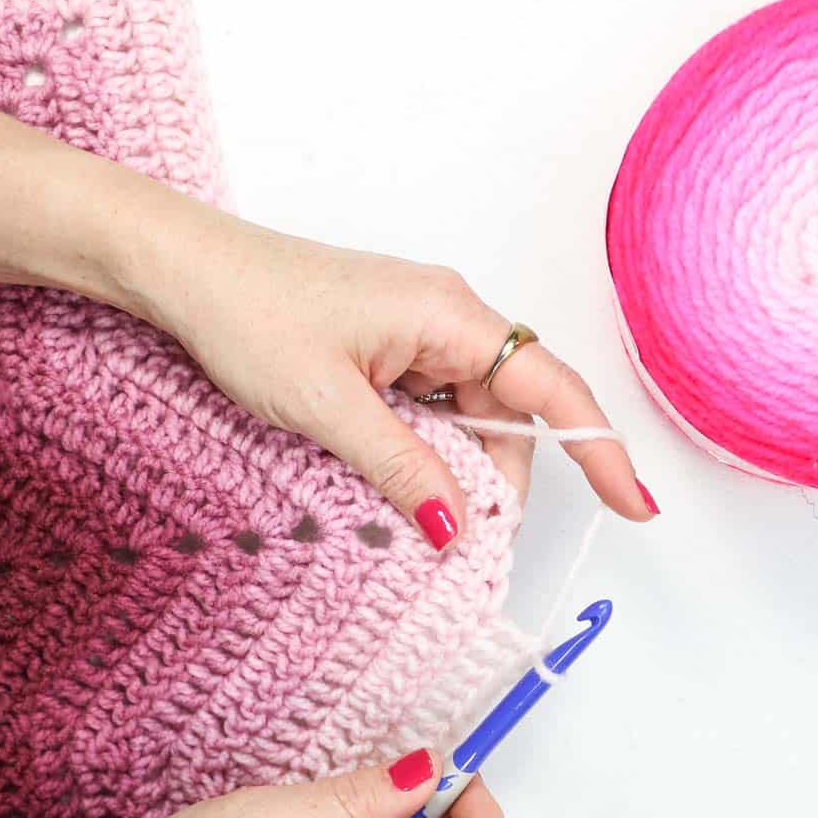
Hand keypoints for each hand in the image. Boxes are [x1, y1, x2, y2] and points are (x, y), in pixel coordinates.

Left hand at [105, 193, 656, 550]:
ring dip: (455, 471)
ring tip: (418, 519)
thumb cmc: (248, 312)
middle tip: (469, 546)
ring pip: (467, 416)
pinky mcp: (386, 347)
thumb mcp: (328, 407)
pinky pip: (428, 408)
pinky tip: (395, 483)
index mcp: (450, 315)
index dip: (599, 450)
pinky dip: (423, 452)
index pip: (553, 387)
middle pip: (511, 413)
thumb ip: (400, 467)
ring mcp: (415, 331)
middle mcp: (446, 317)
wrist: (183, 271)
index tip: (633, 504)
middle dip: (501, 482)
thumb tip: (456, 524)